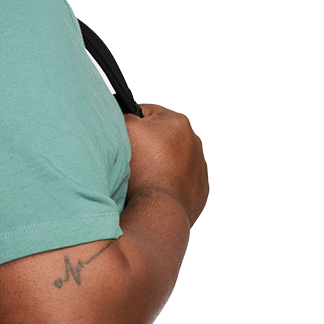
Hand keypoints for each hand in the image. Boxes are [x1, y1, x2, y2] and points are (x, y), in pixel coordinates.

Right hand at [125, 103, 208, 225]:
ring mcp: (199, 166)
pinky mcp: (200, 189)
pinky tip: (155, 189)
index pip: (147, 112)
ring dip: (158, 164)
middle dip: (147, 145)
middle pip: (161, 137)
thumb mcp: (126, 130)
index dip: (131, 125)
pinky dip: (169, 182)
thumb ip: (126, 114)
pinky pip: (180, 180)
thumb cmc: (143, 171)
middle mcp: (194, 141)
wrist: (159, 211)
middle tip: (131, 160)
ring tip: (143, 177)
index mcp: (177, 122)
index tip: (123, 140)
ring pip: (172, 159)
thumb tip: (127, 114)